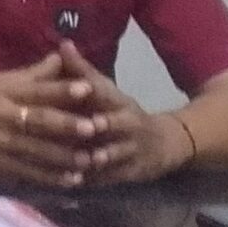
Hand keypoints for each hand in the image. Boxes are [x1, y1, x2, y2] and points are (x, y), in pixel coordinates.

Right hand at [0, 52, 101, 186]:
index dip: (61, 89)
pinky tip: (68, 180)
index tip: (87, 88)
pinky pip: (25, 172)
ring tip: (88, 161)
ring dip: (63, 157)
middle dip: (67, 125)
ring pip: (35, 151)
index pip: (37, 89)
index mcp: (4, 90)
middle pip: (38, 120)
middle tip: (94, 128)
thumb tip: (62, 56)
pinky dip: (48, 177)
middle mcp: (1, 115)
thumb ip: (32, 74)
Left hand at [55, 42, 192, 185]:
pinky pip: (112, 178)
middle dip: (105, 125)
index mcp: (119, 101)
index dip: (94, 89)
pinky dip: (97, 180)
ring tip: (86, 160)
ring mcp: (132, 149)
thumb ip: (82, 71)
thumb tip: (62, 43)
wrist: (165, 142)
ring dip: (102, 156)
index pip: (106, 91)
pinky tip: (78, 183)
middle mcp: (128, 123)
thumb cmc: (123, 113)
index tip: (81, 87)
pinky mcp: (131, 172)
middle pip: (117, 123)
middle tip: (89, 126)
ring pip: (117, 153)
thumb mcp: (107, 91)